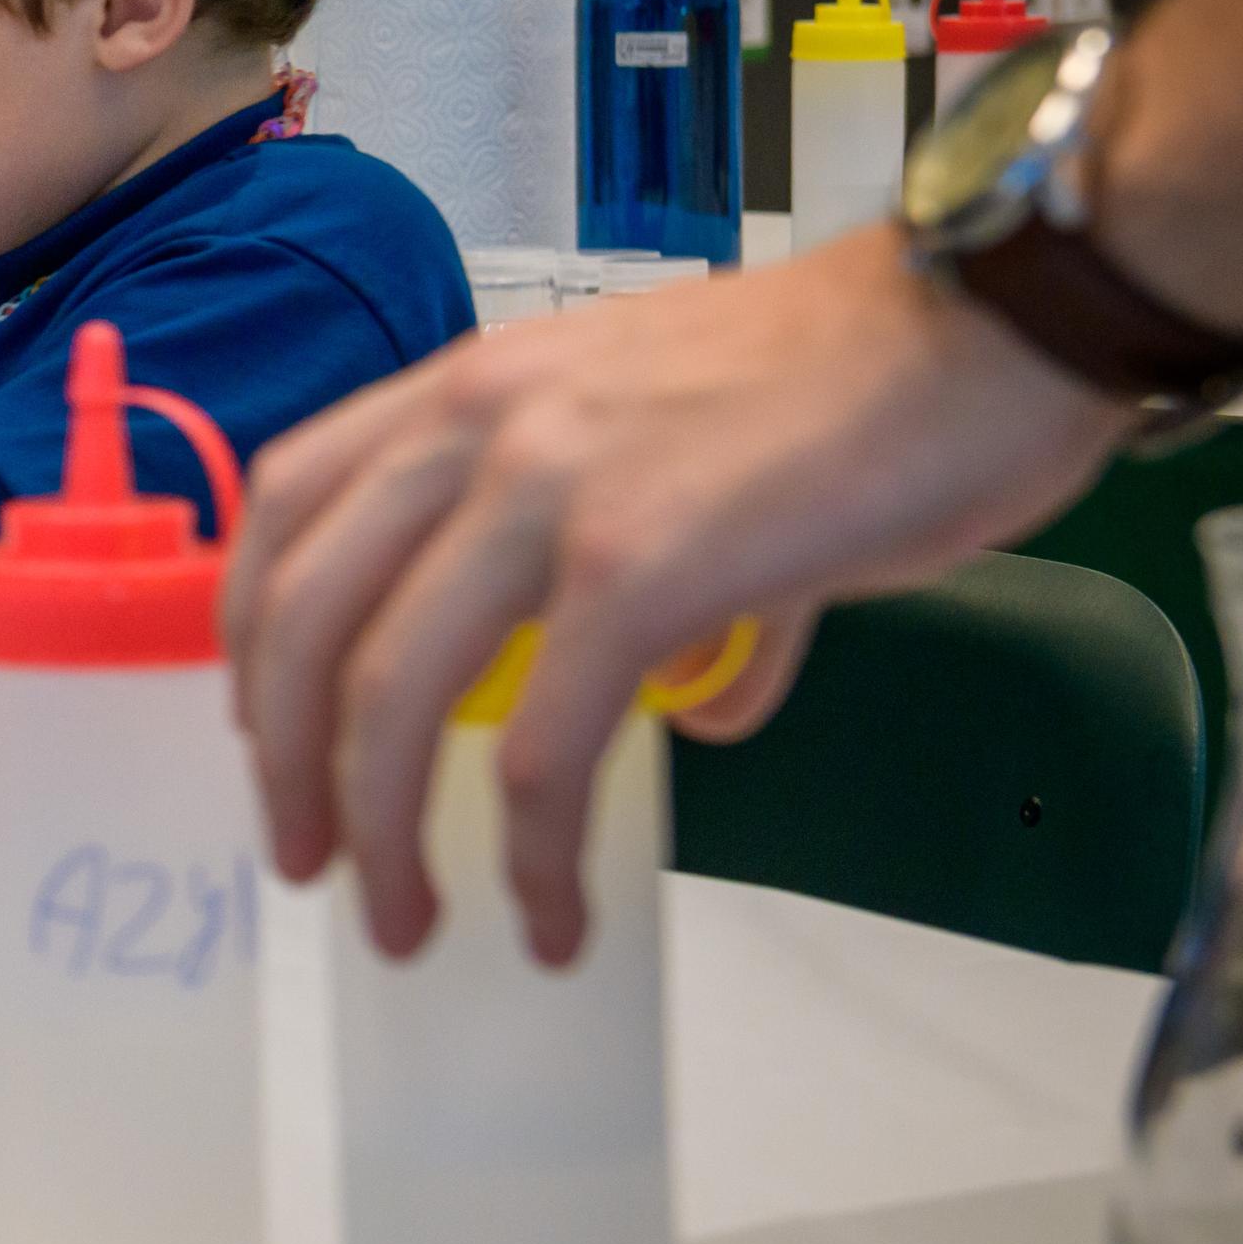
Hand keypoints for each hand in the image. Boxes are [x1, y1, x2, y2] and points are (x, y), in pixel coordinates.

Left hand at [222, 225, 1125, 966]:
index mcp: (469, 386)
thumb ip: (638, 557)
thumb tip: (690, 702)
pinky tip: (553, 912)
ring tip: (400, 918)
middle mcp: (479, 424)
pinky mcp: (640, 567)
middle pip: (308, 617)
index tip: (267, 728)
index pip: (289, 507)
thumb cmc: (855, 378)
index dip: (253, 633)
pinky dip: (533, 850)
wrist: (989, 325)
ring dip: (381, 830)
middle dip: (287, 763)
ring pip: (394, 694)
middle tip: (308, 858)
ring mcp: (549, 493)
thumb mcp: (675, 431)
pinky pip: (544, 745)